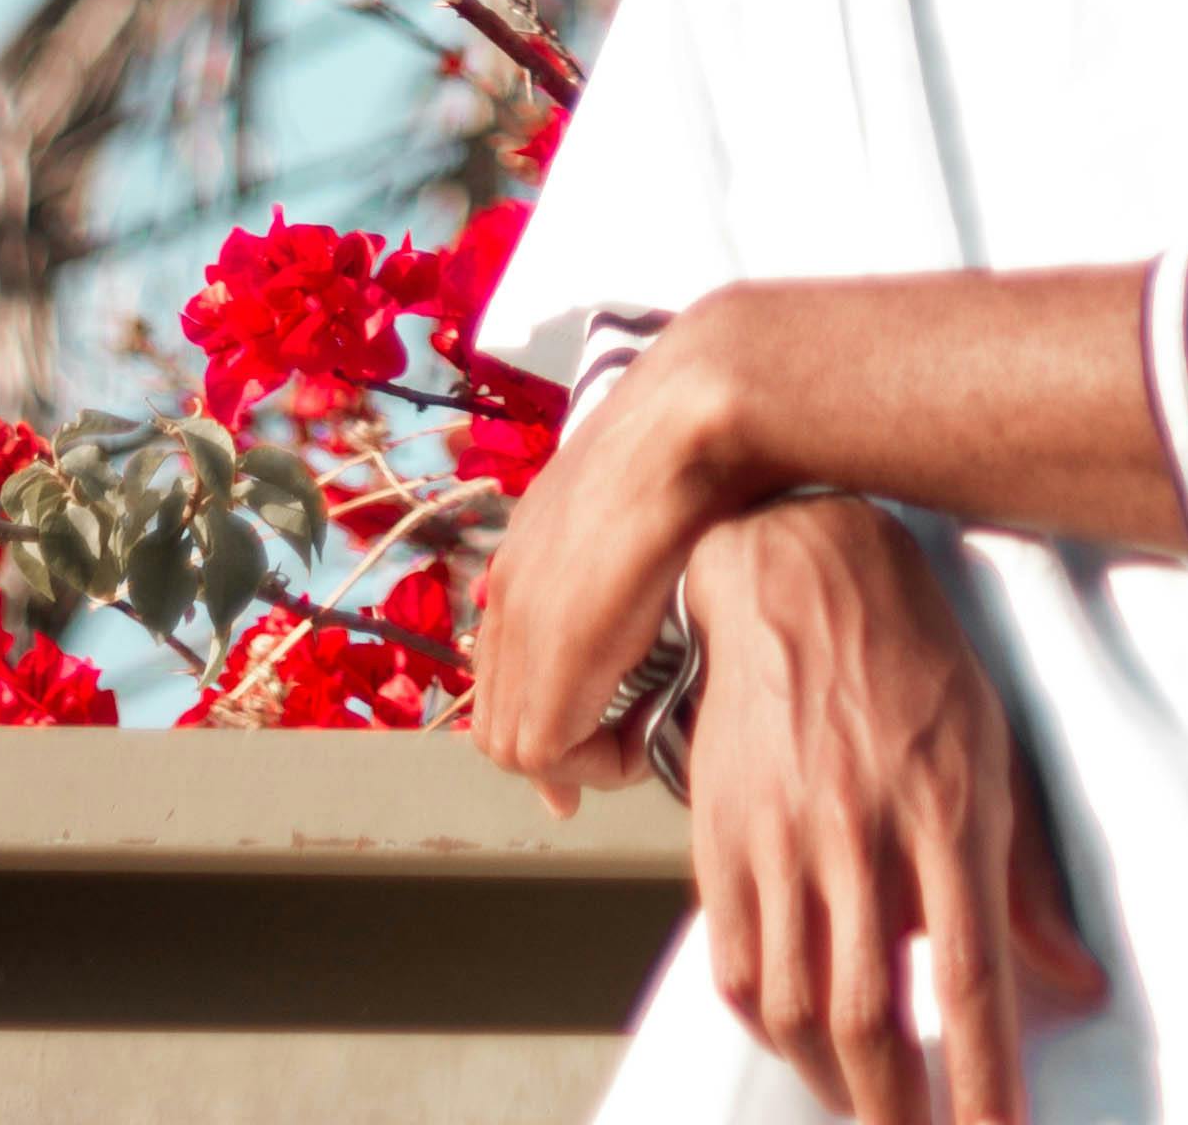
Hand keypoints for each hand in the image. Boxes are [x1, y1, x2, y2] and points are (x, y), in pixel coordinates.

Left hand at [471, 308, 746, 806]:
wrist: (686, 425)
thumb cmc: (689, 441)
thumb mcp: (647, 491)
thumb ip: (629, 538)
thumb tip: (659, 572)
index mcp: (527, 548)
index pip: (504, 659)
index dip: (544, 707)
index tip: (592, 735)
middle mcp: (509, 589)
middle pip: (498, 713)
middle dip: (555, 749)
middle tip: (617, 754)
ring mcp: (522, 625)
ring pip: (514, 743)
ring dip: (578, 757)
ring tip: (641, 738)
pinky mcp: (550, 662)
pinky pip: (547, 753)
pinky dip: (596, 761)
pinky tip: (647, 734)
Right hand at [687, 497, 1107, 1124]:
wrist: (798, 571)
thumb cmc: (913, 658)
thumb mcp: (993, 747)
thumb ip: (1028, 878)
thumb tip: (1078, 981)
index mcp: (945, 810)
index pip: (971, 981)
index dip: (983, 1084)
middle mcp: (861, 835)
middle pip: (873, 1022)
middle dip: (900, 1115)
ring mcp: (781, 841)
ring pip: (798, 1013)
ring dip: (836, 1087)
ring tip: (869, 1108)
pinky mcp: (720, 840)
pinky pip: (737, 971)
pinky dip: (770, 1029)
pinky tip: (802, 1042)